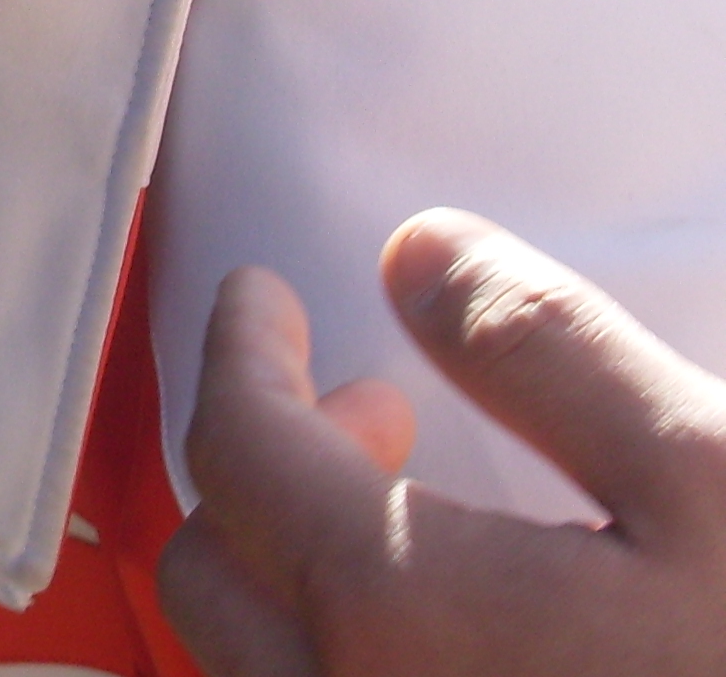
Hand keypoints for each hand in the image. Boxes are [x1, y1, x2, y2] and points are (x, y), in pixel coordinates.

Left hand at [161, 208, 725, 676]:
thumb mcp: (717, 474)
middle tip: (374, 417)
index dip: (242, 352)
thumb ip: (546, 350)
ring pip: (255, 672)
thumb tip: (416, 254)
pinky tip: (450, 635)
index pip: (238, 448)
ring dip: (297, 576)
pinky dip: (342, 661)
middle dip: (266, 467)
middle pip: (215, 569)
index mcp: (396, 610)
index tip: (263, 303)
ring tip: (415, 523)